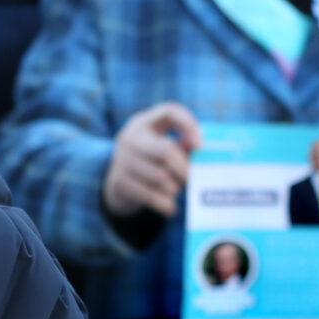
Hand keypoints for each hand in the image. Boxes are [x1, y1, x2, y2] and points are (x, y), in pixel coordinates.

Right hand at [101, 102, 201, 220]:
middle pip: (167, 152)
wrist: (118, 183)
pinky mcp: (119, 181)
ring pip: (162, 178)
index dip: (188, 124)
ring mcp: (122, 159)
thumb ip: (182, 145)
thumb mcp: (162, 146)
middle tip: (191, 179)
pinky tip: (170, 207)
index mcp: (144, 122)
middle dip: (185, 169)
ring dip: (175, 188)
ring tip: (175, 190)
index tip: (200, 146)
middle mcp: (130, 137)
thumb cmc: (151, 161)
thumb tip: (200, 151)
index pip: (169, 111)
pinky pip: (151, 196)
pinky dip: (166, 204)